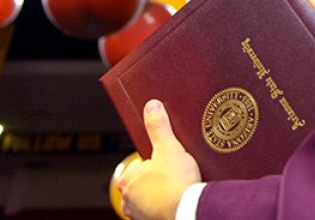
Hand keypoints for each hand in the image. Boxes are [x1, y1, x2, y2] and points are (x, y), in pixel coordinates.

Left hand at [118, 100, 202, 219]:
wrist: (188, 210)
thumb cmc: (176, 183)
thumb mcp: (169, 147)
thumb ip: (158, 127)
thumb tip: (151, 107)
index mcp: (126, 180)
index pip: (139, 165)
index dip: (157, 162)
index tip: (169, 163)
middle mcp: (127, 200)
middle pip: (144, 183)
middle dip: (159, 180)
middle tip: (176, 176)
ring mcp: (139, 215)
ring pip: (150, 200)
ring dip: (163, 195)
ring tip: (179, 189)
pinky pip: (158, 212)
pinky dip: (167, 208)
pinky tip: (179, 202)